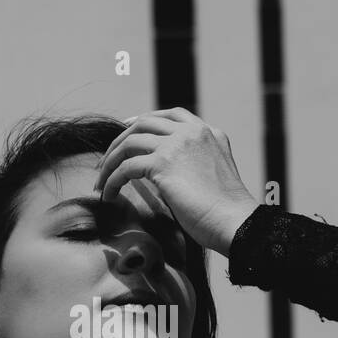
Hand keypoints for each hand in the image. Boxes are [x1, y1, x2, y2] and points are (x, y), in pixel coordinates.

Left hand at [92, 108, 259, 256]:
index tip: (126, 132)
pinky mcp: (163, 164)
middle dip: (120, 140)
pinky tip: (108, 195)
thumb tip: (169, 174)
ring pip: (129, 142)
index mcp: (208, 132)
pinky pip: (125, 167)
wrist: (235, 222)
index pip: (170, 114)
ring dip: (110, 162)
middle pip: (143, 123)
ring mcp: (177, 144)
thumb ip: (197, 163)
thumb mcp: (215, 176)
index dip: (143, 120)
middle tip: (106, 161)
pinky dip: (111, 181)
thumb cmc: (227, 212)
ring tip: (101, 182)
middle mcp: (192, 132)